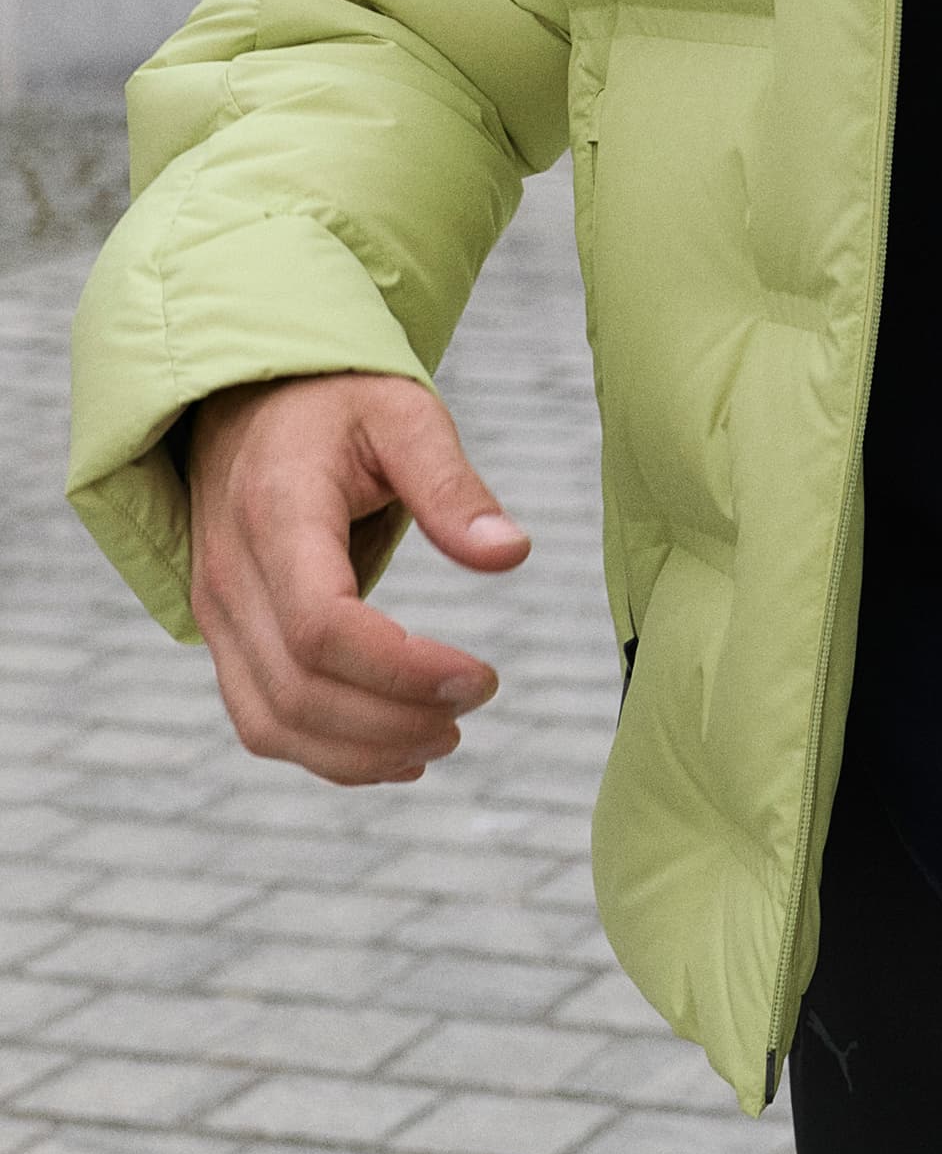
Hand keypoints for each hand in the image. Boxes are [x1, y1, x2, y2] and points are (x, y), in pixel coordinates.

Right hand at [187, 373, 529, 786]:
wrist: (247, 400)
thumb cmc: (334, 402)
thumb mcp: (403, 414)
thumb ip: (452, 485)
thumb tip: (511, 553)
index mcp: (276, 514)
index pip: (322, 627)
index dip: (402, 670)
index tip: (481, 677)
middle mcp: (230, 576)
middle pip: (300, 690)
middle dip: (395, 720)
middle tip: (477, 702)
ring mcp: (217, 614)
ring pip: (273, 723)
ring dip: (362, 752)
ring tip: (446, 738)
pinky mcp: (226, 638)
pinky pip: (262, 720)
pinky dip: (326, 754)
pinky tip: (398, 752)